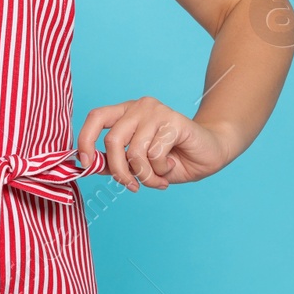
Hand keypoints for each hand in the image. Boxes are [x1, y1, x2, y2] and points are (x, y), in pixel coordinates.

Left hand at [77, 96, 231, 191]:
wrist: (208, 154)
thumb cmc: (171, 159)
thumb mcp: (137, 163)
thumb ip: (115, 161)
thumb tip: (90, 166)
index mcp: (126, 112)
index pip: (96, 117)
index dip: (85, 139)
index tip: (85, 164)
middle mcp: (139, 107)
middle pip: (112, 140)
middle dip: (119, 171)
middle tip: (132, 186)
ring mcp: (157, 111)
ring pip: (135, 151)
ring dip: (145, 175)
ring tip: (158, 178)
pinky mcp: (173, 120)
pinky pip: (155, 154)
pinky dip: (161, 170)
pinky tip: (171, 167)